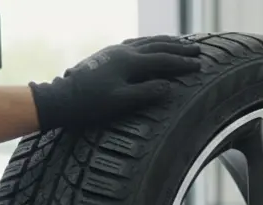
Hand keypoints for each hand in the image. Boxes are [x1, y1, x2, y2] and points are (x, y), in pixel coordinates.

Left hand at [29, 36, 200, 131]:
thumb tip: (169, 86)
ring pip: (145, 42)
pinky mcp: (106, 55)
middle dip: (178, 48)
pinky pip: (133, 44)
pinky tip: (147, 45)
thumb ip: (146, 93)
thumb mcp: (121, 102)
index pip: (163, 61)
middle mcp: (123, 52)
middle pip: (157, 46)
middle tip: (197, 50)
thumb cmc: (91, 104)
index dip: (183, 64)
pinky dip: (147, 43)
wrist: (62, 98)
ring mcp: (114, 52)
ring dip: (164, 42)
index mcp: (130, 63)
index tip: (200, 65)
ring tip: (179, 43)